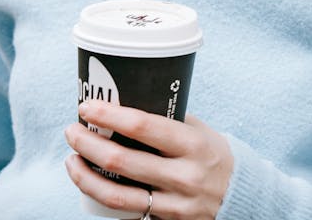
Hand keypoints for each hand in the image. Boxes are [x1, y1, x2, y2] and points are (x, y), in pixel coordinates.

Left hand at [64, 101, 232, 219]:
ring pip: (115, 194)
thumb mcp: (200, 132)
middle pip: (121, 160)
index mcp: (194, 144)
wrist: (240, 196)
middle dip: (88, 142)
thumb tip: (127, 102)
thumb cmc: (214, 155)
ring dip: (84, 174)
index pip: (144, 126)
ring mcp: (173, 203)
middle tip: (72, 130)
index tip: (87, 107)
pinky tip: (88, 181)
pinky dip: (98, 194)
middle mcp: (184, 175)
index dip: (110, 115)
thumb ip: (169, 120)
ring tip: (71, 158)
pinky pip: (123, 210)